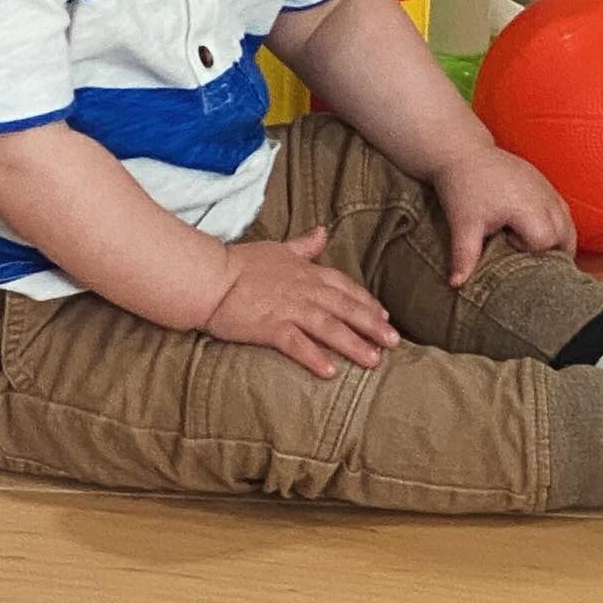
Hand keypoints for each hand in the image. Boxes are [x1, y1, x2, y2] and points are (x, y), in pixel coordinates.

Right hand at [203, 227, 400, 377]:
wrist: (209, 277)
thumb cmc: (241, 263)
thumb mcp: (279, 248)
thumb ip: (304, 245)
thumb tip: (323, 232)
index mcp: (307, 272)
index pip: (345, 287)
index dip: (366, 302)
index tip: (385, 317)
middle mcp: (304, 290)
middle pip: (345, 308)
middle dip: (372, 325)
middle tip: (394, 342)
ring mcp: (288, 309)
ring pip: (329, 327)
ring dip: (354, 344)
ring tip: (373, 360)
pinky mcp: (269, 327)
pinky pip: (297, 344)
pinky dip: (315, 357)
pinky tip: (331, 371)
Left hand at [432, 146, 576, 287]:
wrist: (464, 152)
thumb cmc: (463, 187)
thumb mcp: (463, 224)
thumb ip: (465, 256)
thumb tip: (457, 285)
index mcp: (527, 207)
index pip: (546, 242)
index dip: (529, 251)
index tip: (507, 243)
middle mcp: (543, 197)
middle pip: (566, 235)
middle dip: (550, 249)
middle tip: (524, 251)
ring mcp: (546, 187)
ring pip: (569, 222)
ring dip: (557, 238)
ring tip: (531, 244)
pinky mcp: (544, 182)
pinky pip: (562, 208)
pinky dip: (556, 223)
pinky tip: (533, 227)